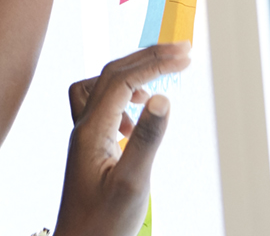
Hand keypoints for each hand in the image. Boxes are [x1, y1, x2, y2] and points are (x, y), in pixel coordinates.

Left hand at [54, 44, 191, 235]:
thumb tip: (162, 98)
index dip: (155, 62)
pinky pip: (100, 107)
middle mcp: (83, 127)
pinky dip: (121, 99)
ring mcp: (84, 137)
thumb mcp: (132, 184)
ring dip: (130, 74)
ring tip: (159, 79)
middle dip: (147, 57)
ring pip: (100, 85)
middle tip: (183, 51)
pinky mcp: (90, 149)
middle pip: (111, 74)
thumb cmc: (104, 225)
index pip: (123, 79)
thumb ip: (147, 140)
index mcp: (91, 130)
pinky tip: (134, 122)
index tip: (186, 56)